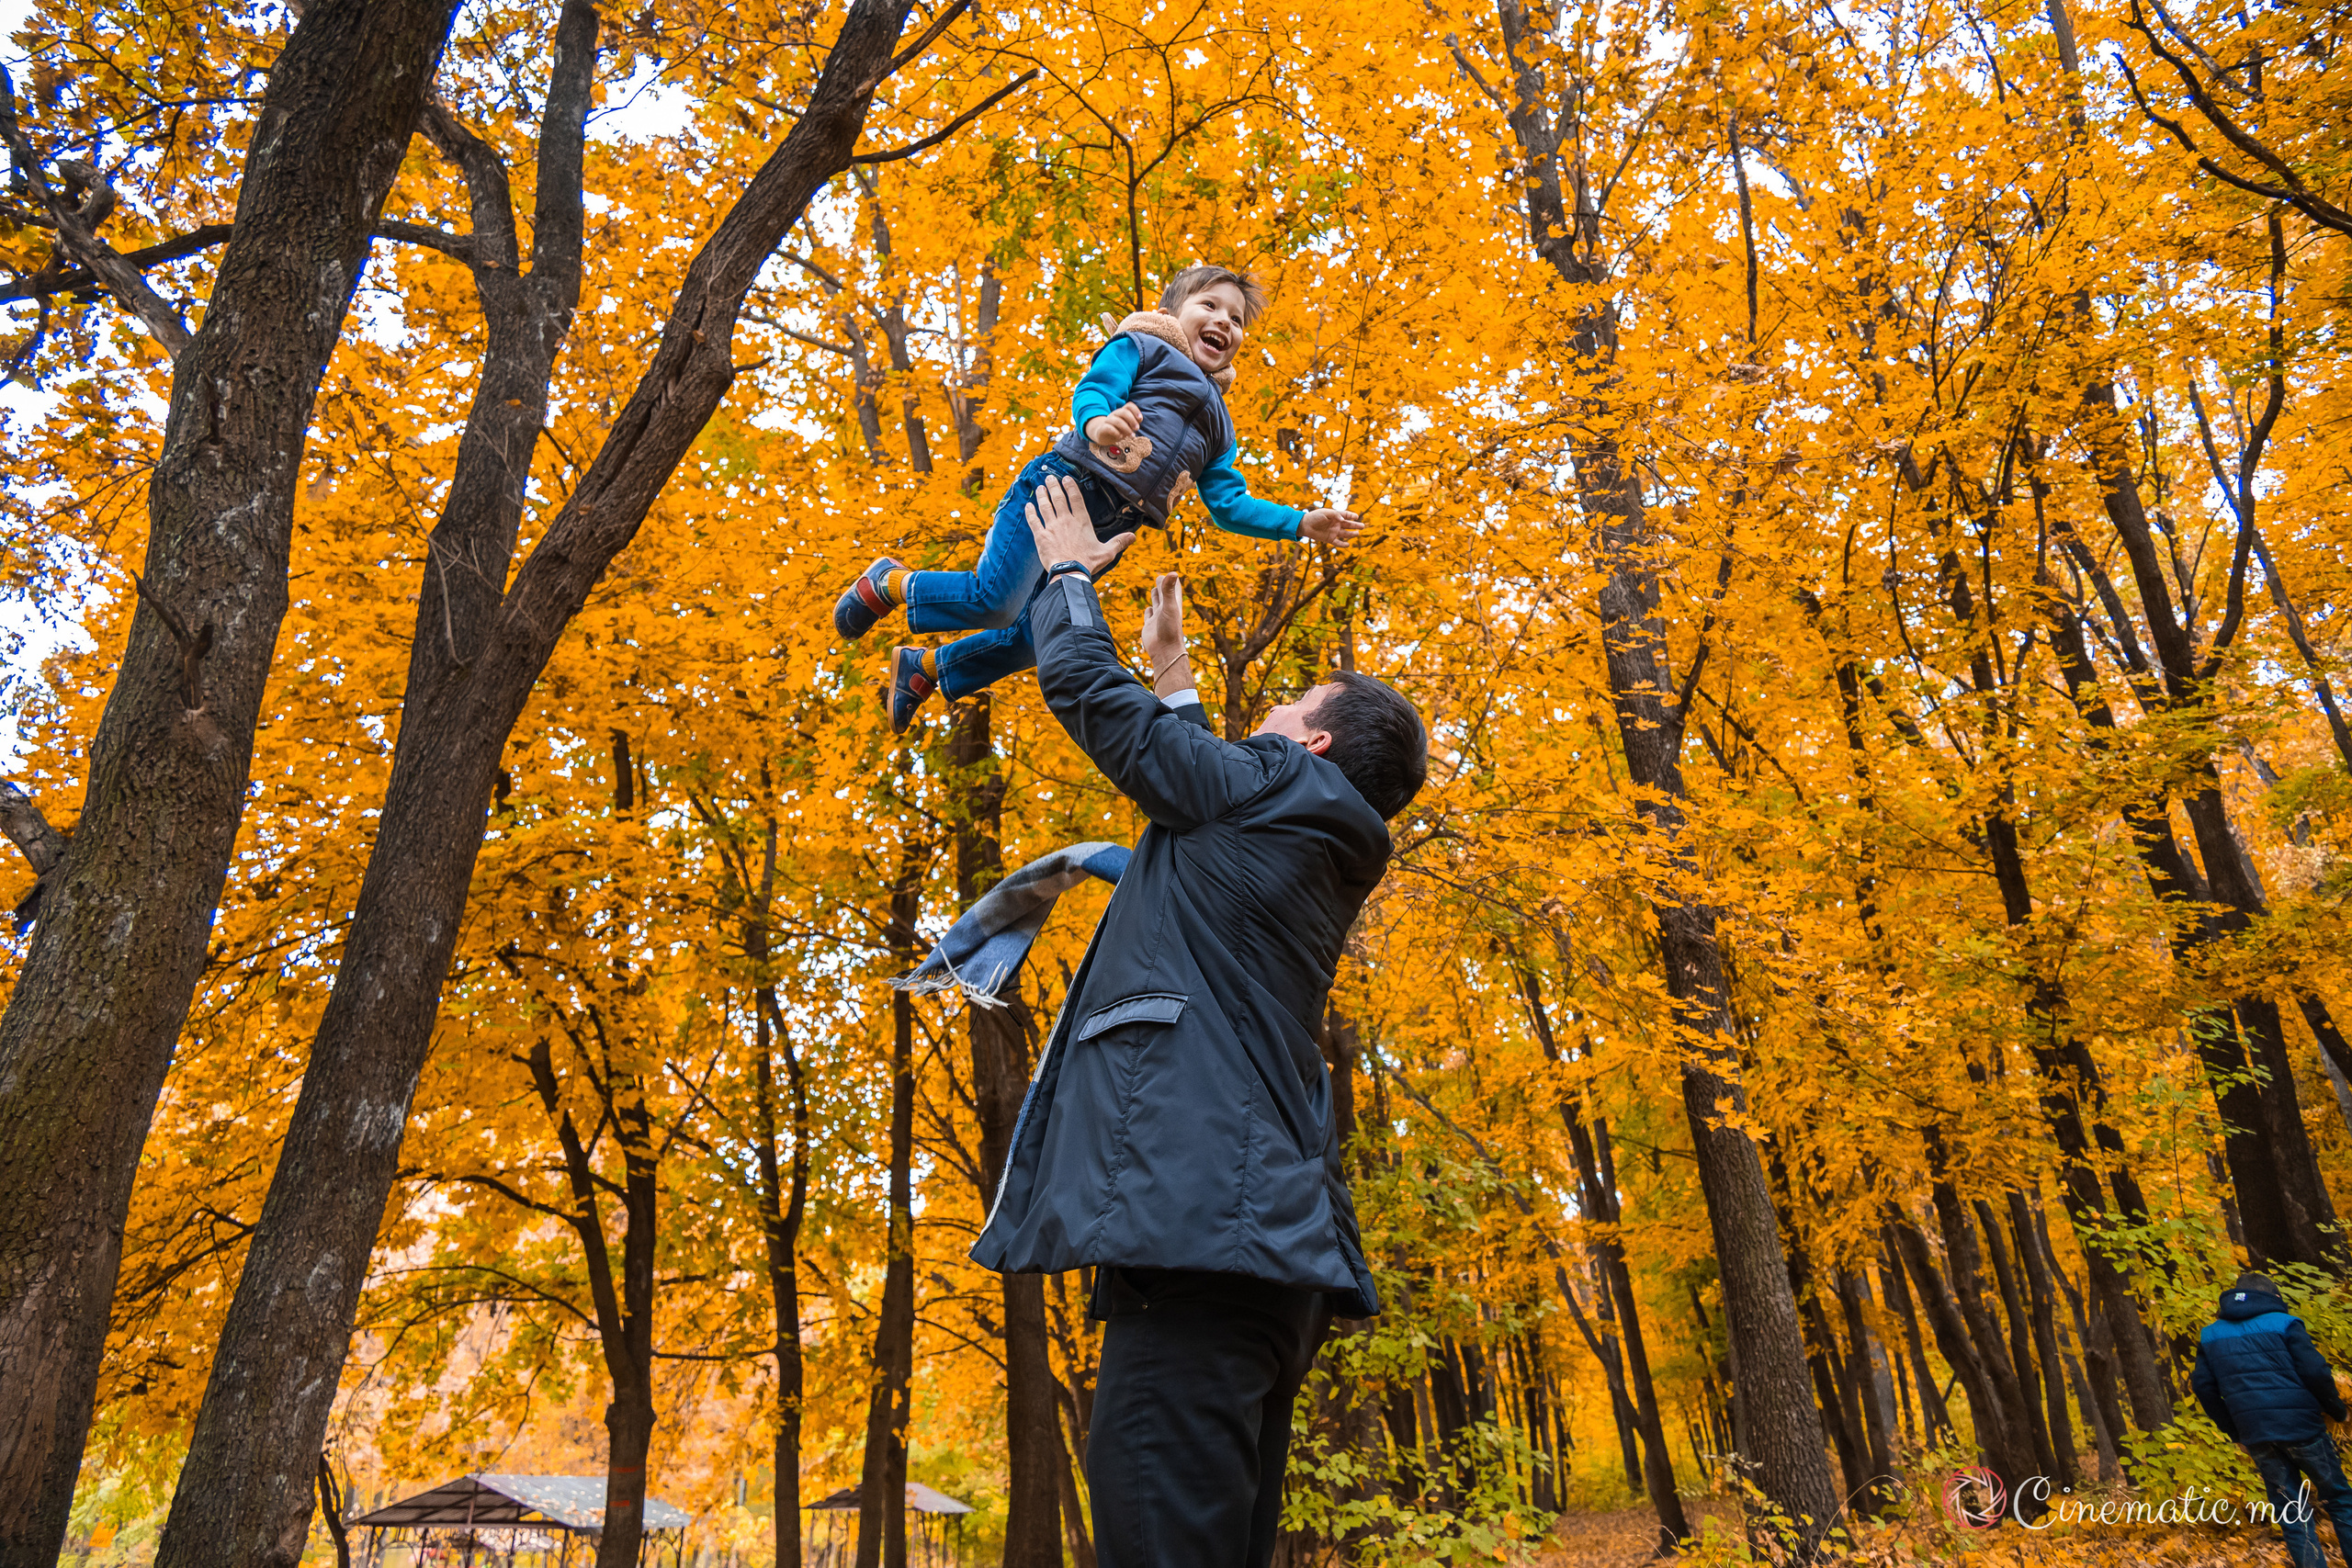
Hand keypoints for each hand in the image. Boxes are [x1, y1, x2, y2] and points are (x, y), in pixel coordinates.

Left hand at [1024, 473, 1130, 577]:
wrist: (1070, 572)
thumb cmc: (1088, 562)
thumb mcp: (1107, 552)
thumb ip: (1119, 542)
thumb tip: (1133, 537)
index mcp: (1081, 522)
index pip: (1075, 499)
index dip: (1070, 487)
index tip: (1066, 478)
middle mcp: (1066, 521)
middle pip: (1058, 498)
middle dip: (1054, 486)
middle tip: (1050, 478)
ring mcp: (1052, 527)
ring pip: (1045, 506)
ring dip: (1042, 495)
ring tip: (1040, 487)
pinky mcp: (1041, 536)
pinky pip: (1034, 521)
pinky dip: (1030, 512)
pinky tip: (1028, 505)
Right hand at [1085, 403, 1143, 447]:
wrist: (1102, 435)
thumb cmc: (1118, 430)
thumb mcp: (1127, 426)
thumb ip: (1134, 423)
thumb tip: (1138, 422)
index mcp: (1122, 412)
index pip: (1129, 405)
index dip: (1136, 410)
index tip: (1140, 419)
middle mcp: (1115, 414)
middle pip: (1124, 412)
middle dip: (1132, 421)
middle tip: (1137, 429)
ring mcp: (1108, 420)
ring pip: (1117, 421)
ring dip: (1126, 429)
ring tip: (1131, 436)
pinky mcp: (1102, 428)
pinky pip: (1109, 428)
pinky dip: (1116, 432)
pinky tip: (1120, 437)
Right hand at [1142, 573, 1187, 689]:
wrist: (1164, 651)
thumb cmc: (1170, 629)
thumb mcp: (1169, 606)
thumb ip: (1168, 590)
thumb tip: (1172, 572)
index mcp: (1173, 604)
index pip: (1174, 588)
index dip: (1171, 580)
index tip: (1171, 573)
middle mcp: (1166, 610)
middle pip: (1164, 593)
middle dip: (1162, 585)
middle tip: (1160, 577)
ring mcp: (1158, 618)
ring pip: (1156, 603)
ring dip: (1155, 596)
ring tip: (1155, 589)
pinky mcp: (1149, 625)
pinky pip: (1148, 615)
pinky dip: (1148, 611)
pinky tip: (1149, 609)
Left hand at [1300, 508, 1362, 546]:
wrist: (1305, 525)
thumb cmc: (1315, 516)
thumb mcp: (1325, 512)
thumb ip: (1335, 515)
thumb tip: (1344, 519)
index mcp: (1335, 516)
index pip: (1346, 515)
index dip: (1352, 516)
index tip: (1356, 517)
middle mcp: (1336, 524)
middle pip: (1348, 525)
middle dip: (1355, 525)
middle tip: (1363, 526)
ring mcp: (1333, 532)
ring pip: (1345, 534)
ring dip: (1351, 534)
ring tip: (1357, 534)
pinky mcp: (1329, 539)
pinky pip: (1337, 542)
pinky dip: (1342, 544)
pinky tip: (1348, 545)